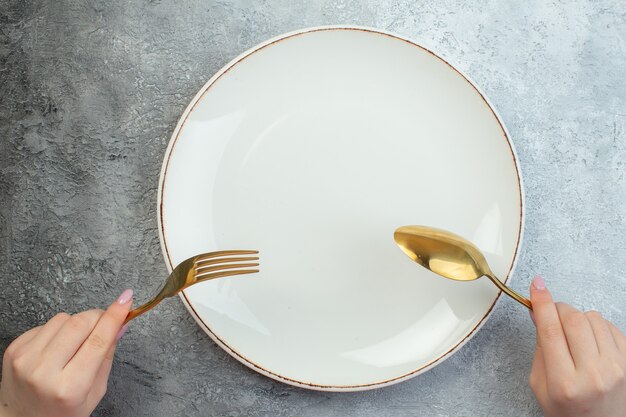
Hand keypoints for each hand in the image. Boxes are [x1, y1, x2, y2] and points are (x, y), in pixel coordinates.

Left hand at [0, 289, 132, 416]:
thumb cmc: (61, 411)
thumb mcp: (94, 392)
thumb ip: (107, 356)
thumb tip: (120, 324)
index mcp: (70, 387)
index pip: (98, 341)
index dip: (114, 316)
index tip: (126, 299)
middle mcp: (44, 371)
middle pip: (80, 323)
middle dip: (98, 317)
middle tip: (104, 322)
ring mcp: (25, 359)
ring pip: (63, 318)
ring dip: (76, 324)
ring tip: (74, 345)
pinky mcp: (14, 349)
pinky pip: (45, 324)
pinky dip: (57, 331)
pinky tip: (56, 349)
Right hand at [528, 276, 625, 416]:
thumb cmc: (568, 410)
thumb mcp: (540, 385)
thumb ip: (539, 348)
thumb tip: (539, 312)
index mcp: (564, 383)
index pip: (551, 331)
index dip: (542, 303)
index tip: (536, 286)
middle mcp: (593, 375)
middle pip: (573, 320)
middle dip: (558, 308)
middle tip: (552, 313)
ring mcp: (616, 368)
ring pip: (593, 318)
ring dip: (578, 319)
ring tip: (573, 335)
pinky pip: (611, 326)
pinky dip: (596, 327)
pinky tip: (590, 342)